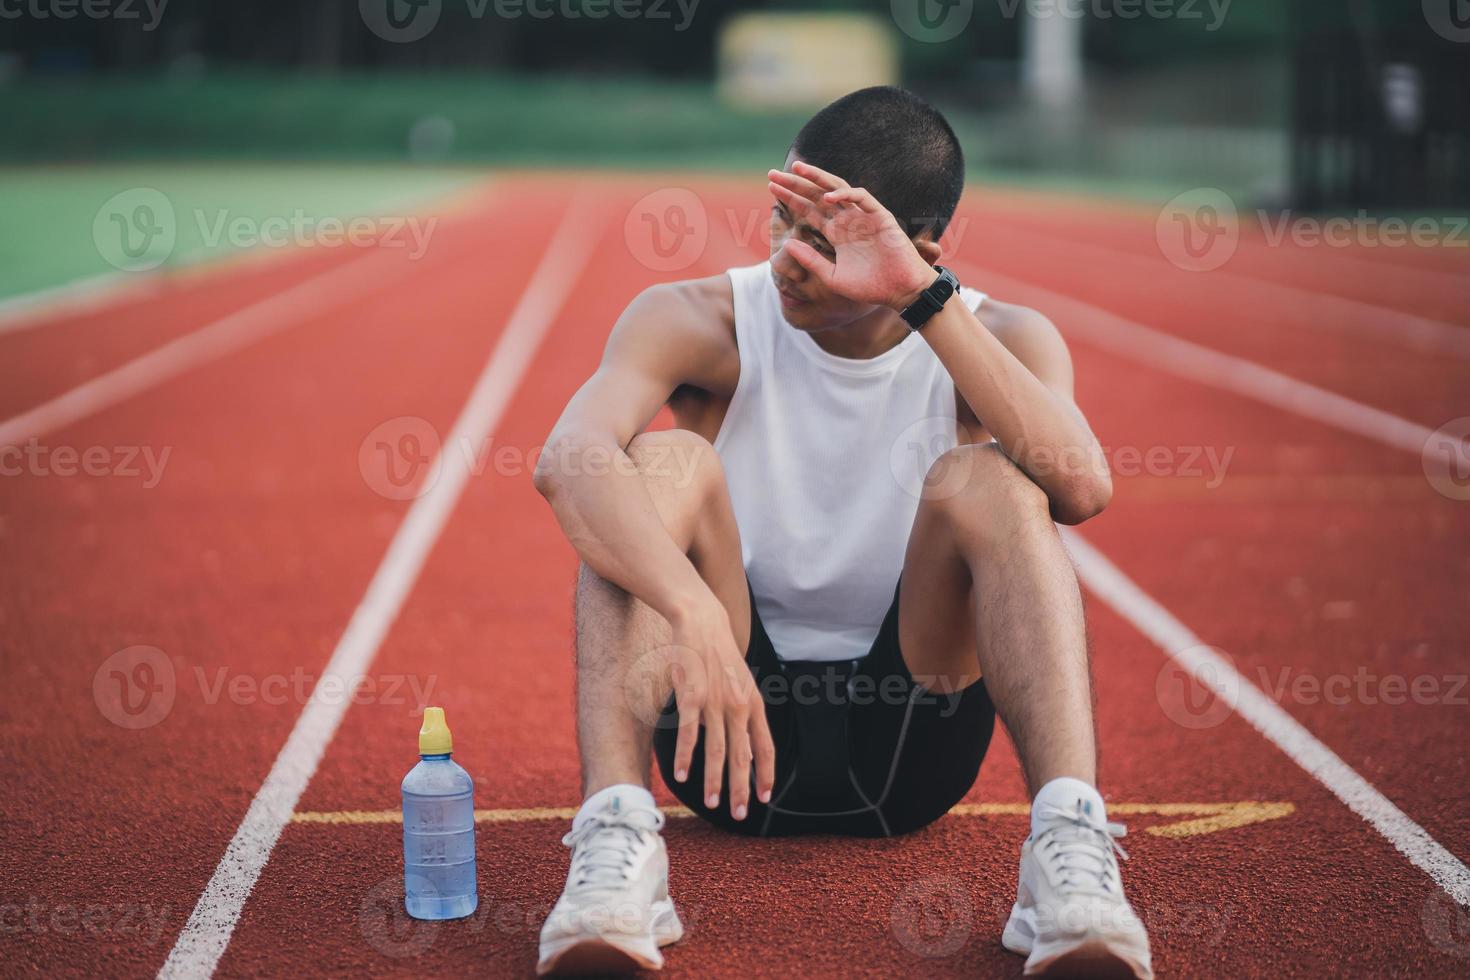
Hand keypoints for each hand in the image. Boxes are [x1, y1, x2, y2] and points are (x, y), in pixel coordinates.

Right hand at [667, 596, 775, 820]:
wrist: (703, 623)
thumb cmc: (720, 656)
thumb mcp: (741, 684)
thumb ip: (742, 714)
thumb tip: (744, 747)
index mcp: (754, 704)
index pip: (765, 747)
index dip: (767, 774)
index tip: (765, 797)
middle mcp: (738, 707)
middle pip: (742, 757)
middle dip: (741, 789)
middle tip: (739, 814)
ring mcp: (715, 703)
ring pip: (717, 751)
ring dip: (714, 781)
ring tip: (712, 804)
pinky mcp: (692, 697)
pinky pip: (688, 734)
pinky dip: (685, 757)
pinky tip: (681, 775)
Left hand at [768, 160, 936, 310]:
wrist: (899, 291)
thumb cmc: (869, 287)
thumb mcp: (831, 276)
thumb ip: (811, 260)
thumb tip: (786, 244)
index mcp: (836, 233)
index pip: (809, 209)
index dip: (790, 198)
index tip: (771, 189)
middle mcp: (847, 220)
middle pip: (817, 195)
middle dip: (795, 183)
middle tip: (772, 174)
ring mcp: (863, 216)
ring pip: (837, 189)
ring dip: (817, 178)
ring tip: (796, 169)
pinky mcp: (880, 216)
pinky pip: (861, 198)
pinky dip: (845, 195)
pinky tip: (827, 197)